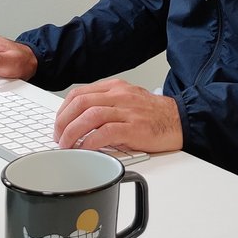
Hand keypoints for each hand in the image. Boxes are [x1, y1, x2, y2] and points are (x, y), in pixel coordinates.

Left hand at [54, 79, 182, 154]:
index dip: (63, 110)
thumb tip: (80, 120)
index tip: (59, 124)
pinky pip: (106, 132)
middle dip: (62, 122)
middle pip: (81, 103)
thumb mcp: (128, 100)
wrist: (179, 119)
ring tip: (66, 146)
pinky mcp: (134, 127)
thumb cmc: (154, 114)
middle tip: (58, 138)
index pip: (80, 93)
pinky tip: (85, 149)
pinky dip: (90, 142)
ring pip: (90, 116)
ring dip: (72, 132)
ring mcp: (127, 110)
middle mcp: (119, 95)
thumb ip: (106, 105)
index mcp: (115, 88)